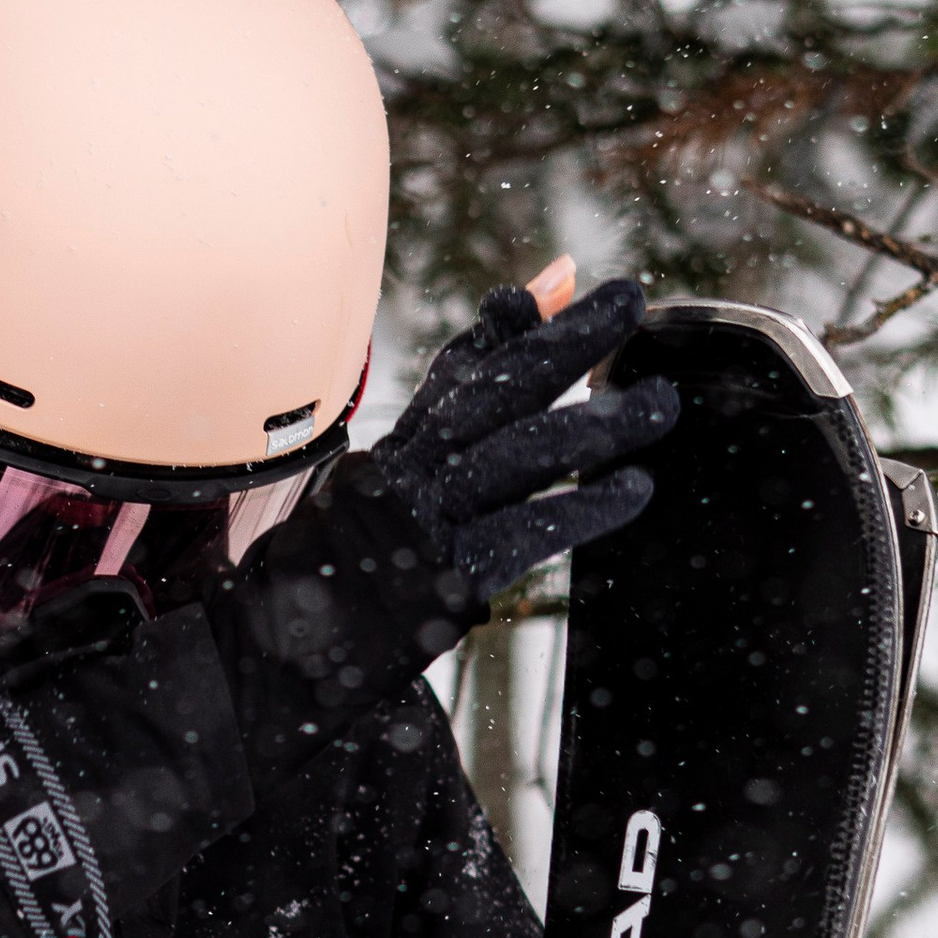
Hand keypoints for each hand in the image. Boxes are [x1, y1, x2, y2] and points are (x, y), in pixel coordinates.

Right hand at [369, 263, 676, 609]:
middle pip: (492, 392)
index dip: (507, 328)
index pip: (454, 375)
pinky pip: (523, 533)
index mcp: (394, 455)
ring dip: (596, 424)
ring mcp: (425, 521)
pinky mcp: (445, 575)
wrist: (277, 650)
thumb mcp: (389, 490)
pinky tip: (633, 489)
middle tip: (627, 300)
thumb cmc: (344, 574)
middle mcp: (407, 473)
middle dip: (564, 340)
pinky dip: (581, 509)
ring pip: (517, 454)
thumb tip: (539, 303)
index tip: (562, 286)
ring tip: (661, 403)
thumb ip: (462, 416)